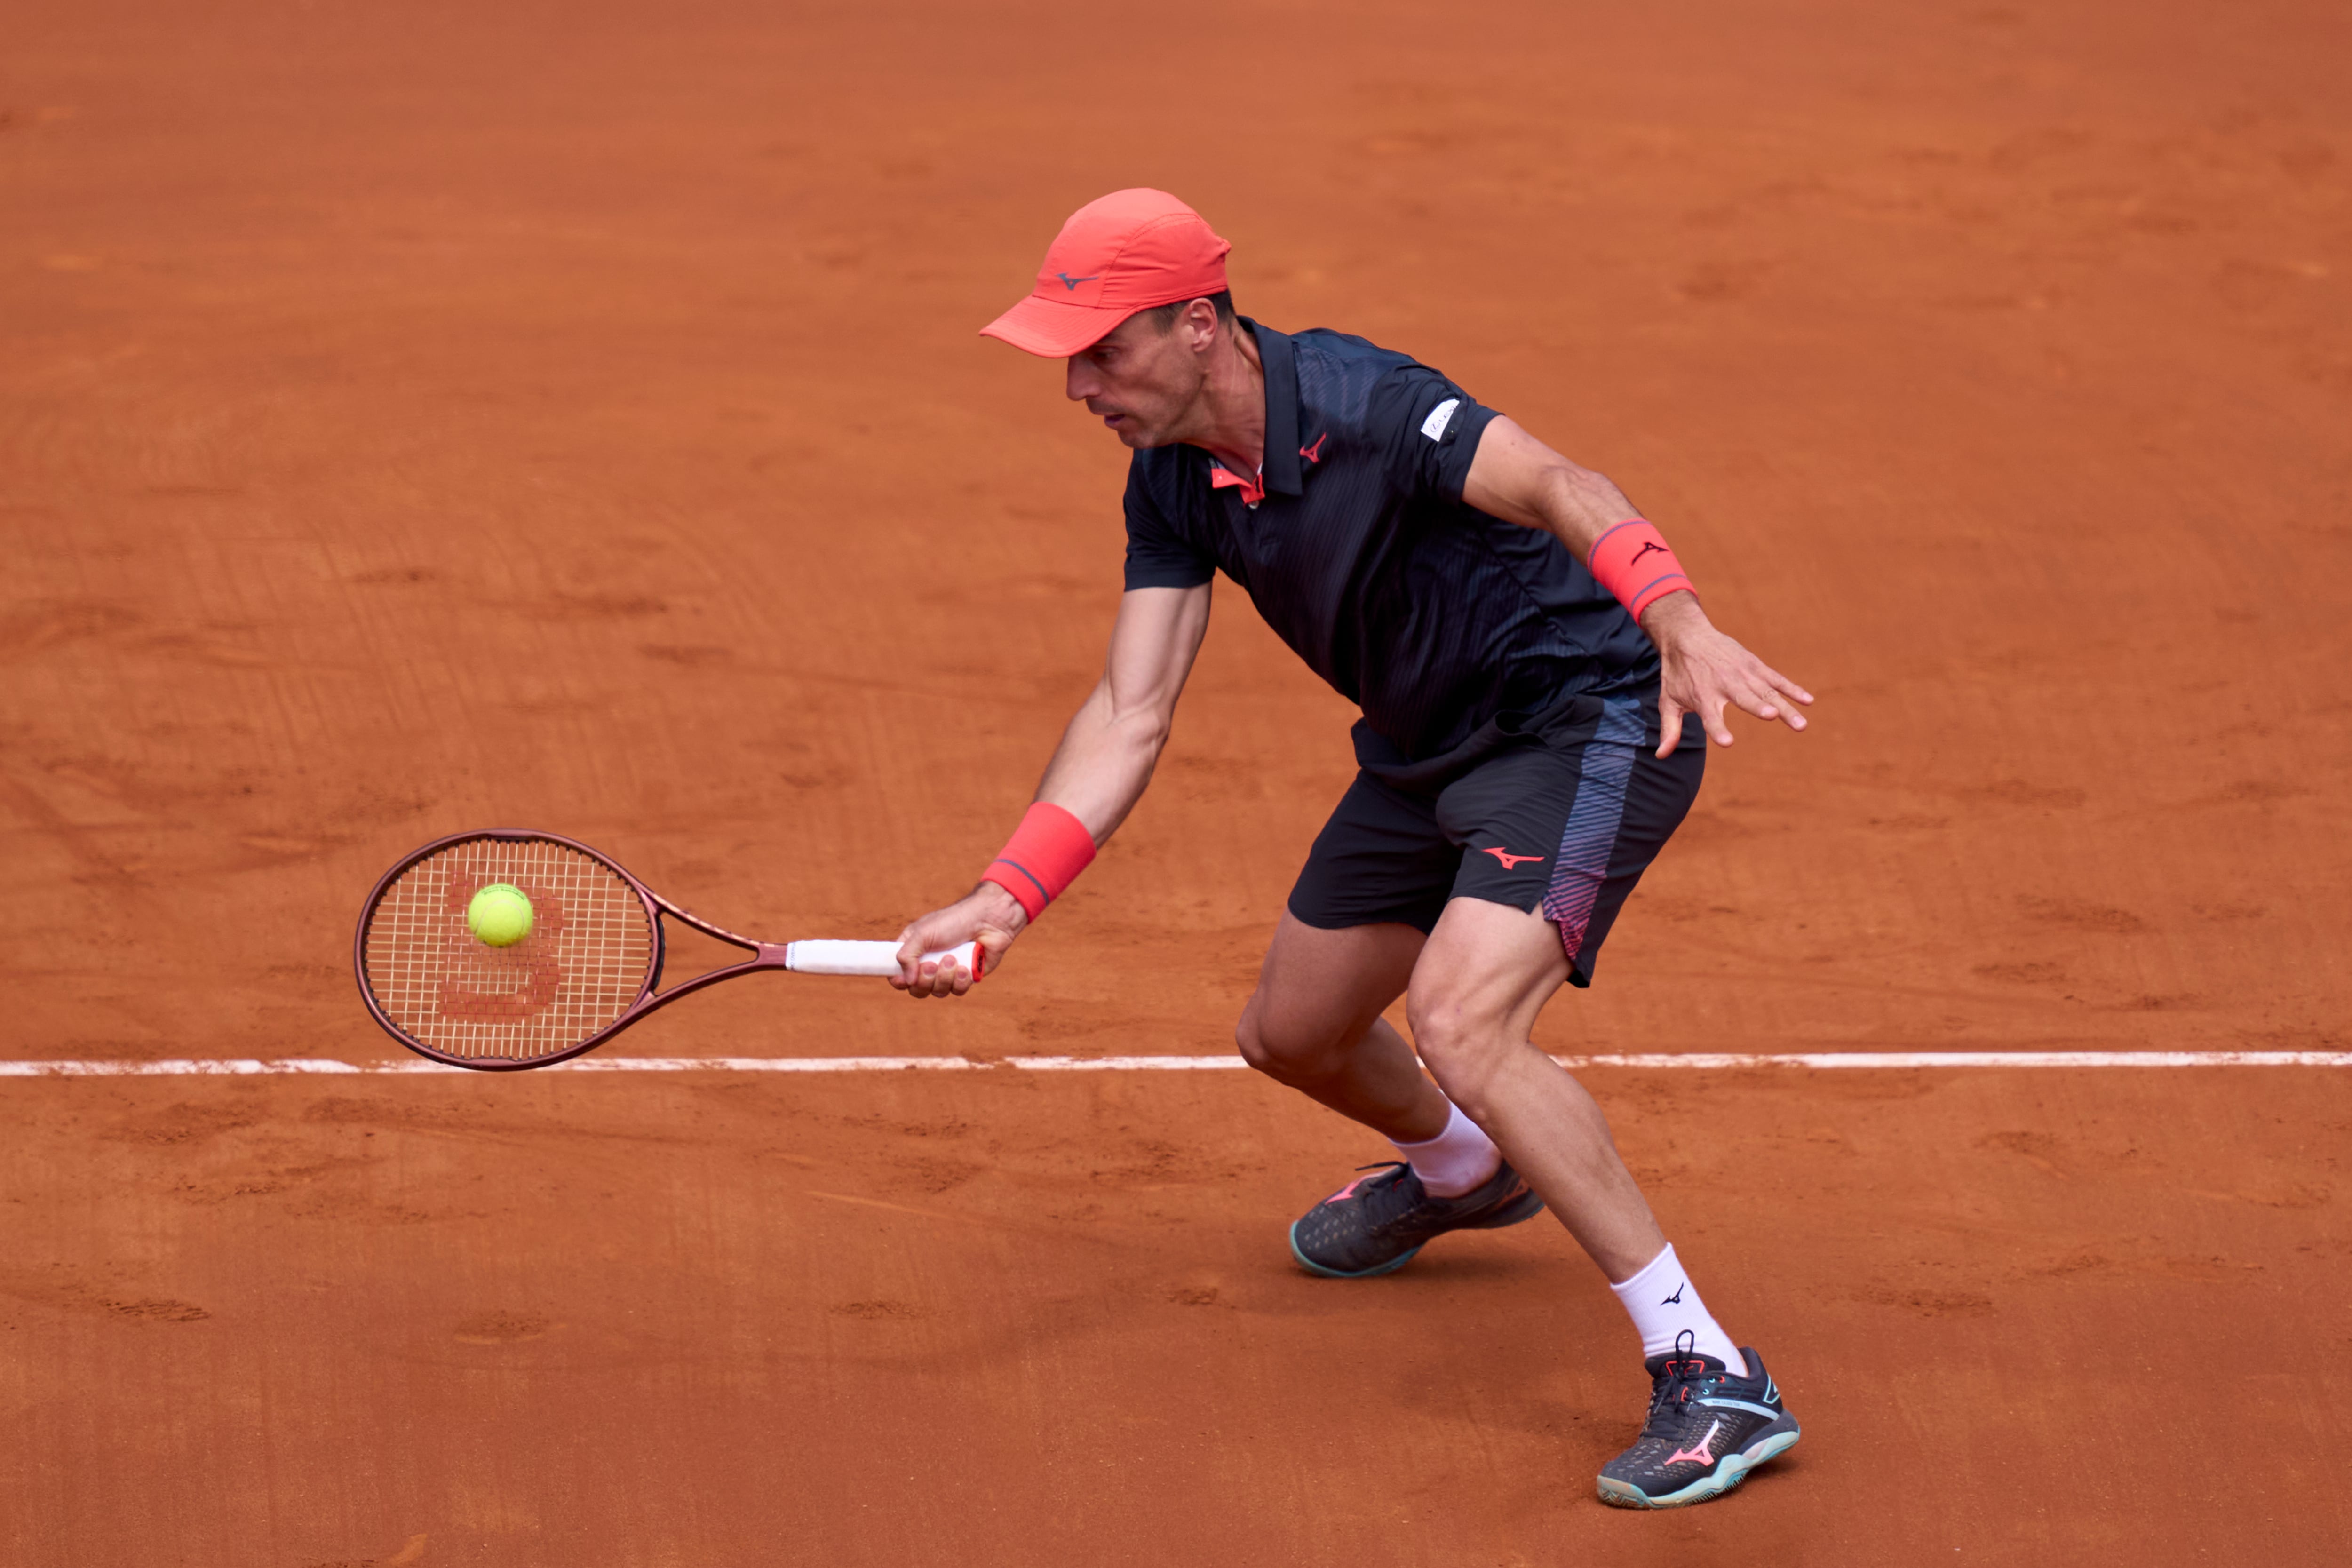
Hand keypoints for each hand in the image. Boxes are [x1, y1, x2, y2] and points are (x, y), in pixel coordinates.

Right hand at [891, 882, 1029, 997]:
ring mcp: (947, 972)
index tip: (903, 978)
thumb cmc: (954, 920)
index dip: (898, 980)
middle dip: (925, 980)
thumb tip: (906, 980)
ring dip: (944, 977)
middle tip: (932, 964)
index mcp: (914, 951)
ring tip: (954, 958)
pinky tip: (966, 966)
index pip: (897, 974)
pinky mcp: (965, 978)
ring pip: (938, 992)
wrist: (988, 920)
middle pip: (917, 989)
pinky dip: (961, 980)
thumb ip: (907, 955)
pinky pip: (957, 991)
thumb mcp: (923, 933)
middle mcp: (929, 964)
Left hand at [1642, 591, 1812, 758]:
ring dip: (1785, 707)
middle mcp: (1725, 685)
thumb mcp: (1668, 701)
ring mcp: (1743, 673)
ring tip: (1801, 725)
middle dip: (1759, 706)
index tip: (1727, 742)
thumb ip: (1669, 730)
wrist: (1687, 636)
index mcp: (1703, 697)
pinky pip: (1777, 679)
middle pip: (1745, 699)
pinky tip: (1808, 701)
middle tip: (1772, 715)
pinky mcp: (1755, 665)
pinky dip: (1792, 689)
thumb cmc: (1678, 674)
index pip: (1711, 718)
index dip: (1718, 729)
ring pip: (1768, 692)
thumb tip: (1660, 756)